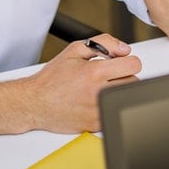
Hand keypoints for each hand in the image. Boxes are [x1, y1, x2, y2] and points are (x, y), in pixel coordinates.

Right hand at [20, 34, 140, 132]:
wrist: (34, 103)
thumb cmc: (52, 78)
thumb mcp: (75, 50)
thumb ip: (104, 43)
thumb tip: (125, 49)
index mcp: (94, 72)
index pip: (134, 65)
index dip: (128, 61)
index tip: (120, 63)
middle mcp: (98, 92)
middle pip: (133, 82)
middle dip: (124, 76)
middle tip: (109, 75)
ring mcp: (97, 110)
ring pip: (125, 98)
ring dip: (118, 90)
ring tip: (102, 87)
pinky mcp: (95, 124)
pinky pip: (113, 111)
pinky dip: (108, 105)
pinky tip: (95, 100)